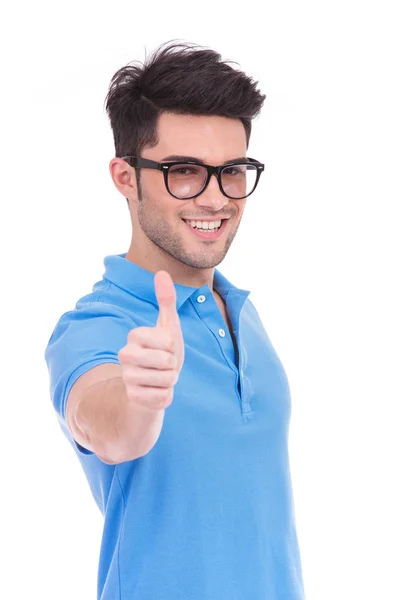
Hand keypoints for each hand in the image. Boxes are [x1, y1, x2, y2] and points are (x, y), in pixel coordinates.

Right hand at [118, 271, 184, 411]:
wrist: (153, 384)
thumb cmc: (163, 352)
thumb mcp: (168, 326)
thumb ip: (166, 300)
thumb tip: (161, 272)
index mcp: (134, 336)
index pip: (166, 341)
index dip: (173, 346)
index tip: (165, 348)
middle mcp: (125, 355)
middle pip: (166, 361)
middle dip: (173, 365)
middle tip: (165, 364)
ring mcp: (127, 377)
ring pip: (166, 380)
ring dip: (171, 381)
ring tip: (162, 377)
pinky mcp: (133, 397)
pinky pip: (163, 397)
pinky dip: (166, 396)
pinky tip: (157, 391)